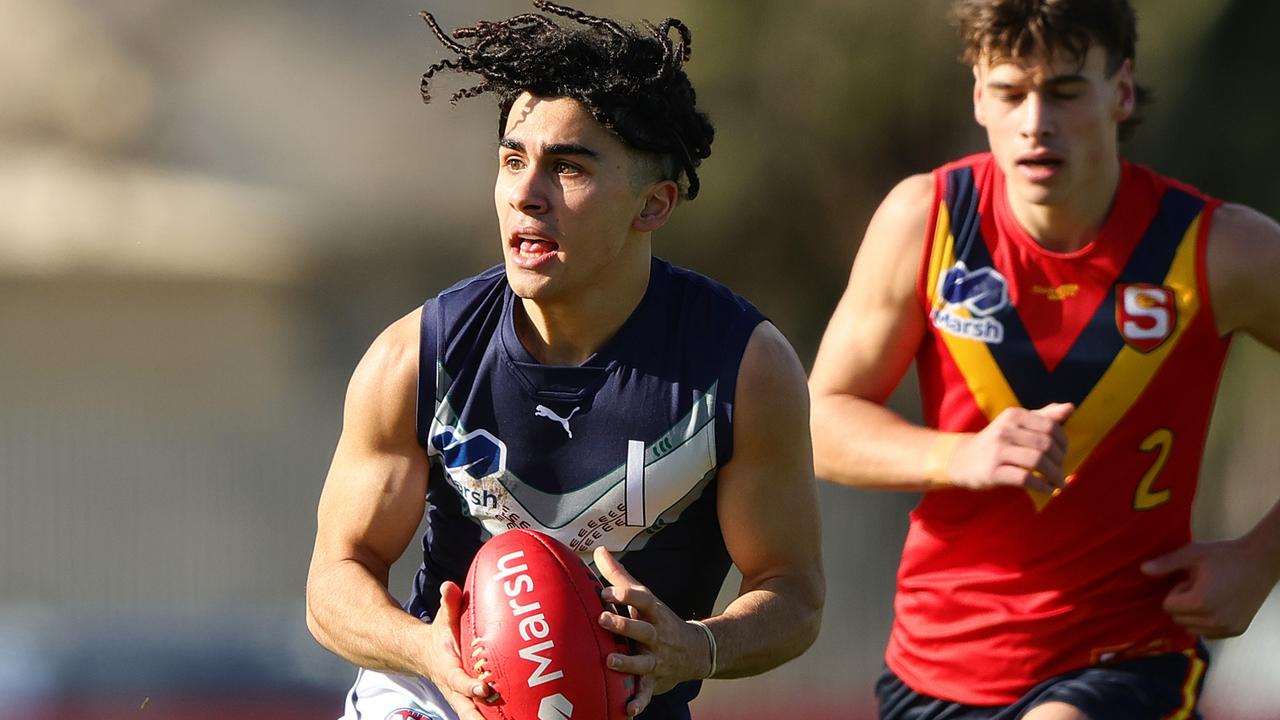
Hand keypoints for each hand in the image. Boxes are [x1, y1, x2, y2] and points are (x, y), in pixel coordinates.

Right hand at [421, 581, 490, 719]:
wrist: (424, 653)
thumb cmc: (441, 635)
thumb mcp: (443, 618)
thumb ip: (449, 603)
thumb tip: (449, 586)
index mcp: (447, 670)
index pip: (459, 681)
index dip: (471, 686)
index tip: (485, 688)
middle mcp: (454, 688)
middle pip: (467, 710)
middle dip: (480, 719)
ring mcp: (462, 697)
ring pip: (476, 715)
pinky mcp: (471, 700)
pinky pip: (484, 711)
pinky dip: (497, 716)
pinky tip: (519, 717)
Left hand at [593, 547, 711, 716]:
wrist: (697, 651)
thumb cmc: (659, 620)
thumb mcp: (644, 598)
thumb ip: (619, 576)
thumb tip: (599, 549)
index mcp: (653, 613)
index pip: (642, 600)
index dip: (625, 594)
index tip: (605, 591)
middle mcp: (657, 635)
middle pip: (642, 629)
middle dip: (624, 624)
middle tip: (602, 618)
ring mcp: (658, 659)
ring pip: (644, 662)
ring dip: (628, 663)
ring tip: (609, 661)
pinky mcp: (656, 680)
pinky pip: (647, 693)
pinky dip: (639, 702)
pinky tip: (627, 710)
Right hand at [947, 403, 1072, 492]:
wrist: (962, 460)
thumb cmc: (996, 442)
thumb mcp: (1016, 424)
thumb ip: (1043, 416)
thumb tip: (1070, 407)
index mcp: (1013, 415)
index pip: (1050, 426)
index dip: (1064, 442)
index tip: (1064, 454)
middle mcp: (1004, 430)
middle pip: (1045, 445)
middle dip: (1060, 461)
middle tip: (1061, 471)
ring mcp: (997, 451)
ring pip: (1037, 461)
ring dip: (1054, 475)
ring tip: (1058, 483)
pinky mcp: (992, 472)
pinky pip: (1024, 479)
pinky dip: (1041, 486)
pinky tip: (1046, 490)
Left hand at [1141, 539, 1275, 637]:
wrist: (1260, 562)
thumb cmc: (1224, 555)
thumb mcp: (1192, 554)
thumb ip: (1166, 563)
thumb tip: (1142, 570)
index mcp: (1200, 602)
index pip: (1168, 606)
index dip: (1176, 591)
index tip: (1191, 580)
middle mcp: (1213, 620)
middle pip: (1178, 620)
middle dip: (1183, 604)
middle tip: (1200, 586)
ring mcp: (1227, 628)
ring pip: (1192, 629)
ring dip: (1193, 615)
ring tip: (1209, 595)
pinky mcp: (1237, 631)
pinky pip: (1208, 634)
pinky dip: (1206, 623)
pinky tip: (1218, 605)